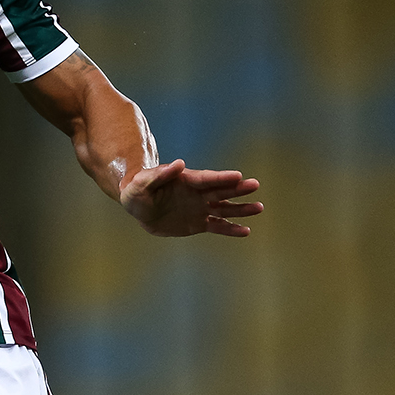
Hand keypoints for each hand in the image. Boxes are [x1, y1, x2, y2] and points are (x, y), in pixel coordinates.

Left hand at [120, 160, 262, 236]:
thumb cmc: (135, 190)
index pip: (206, 179)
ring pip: (224, 208)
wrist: (137, 207)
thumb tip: (178, 164)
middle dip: (237, 188)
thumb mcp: (141, 183)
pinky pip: (217, 226)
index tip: (238, 175)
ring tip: (259, 208)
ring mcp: (199, 208)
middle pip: (220, 190)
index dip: (221, 177)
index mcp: (184, 181)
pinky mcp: (197, 223)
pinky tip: (245, 231)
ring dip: (240, 209)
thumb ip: (159, 175)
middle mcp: (196, 193)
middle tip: (255, 185)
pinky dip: (231, 229)